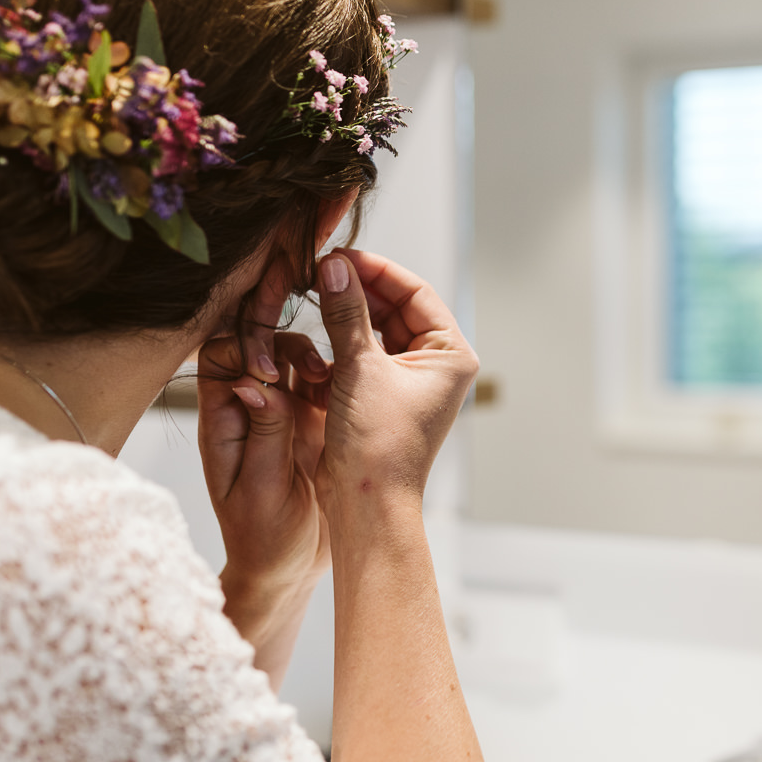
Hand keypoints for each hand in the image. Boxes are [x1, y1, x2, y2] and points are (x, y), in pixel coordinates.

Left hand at [197, 327, 335, 646]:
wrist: (289, 570)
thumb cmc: (263, 539)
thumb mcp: (262, 489)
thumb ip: (264, 434)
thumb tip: (255, 382)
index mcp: (224, 423)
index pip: (220, 358)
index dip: (244, 348)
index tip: (274, 371)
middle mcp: (251, 410)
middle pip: (258, 346)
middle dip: (284, 339)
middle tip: (315, 363)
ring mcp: (284, 414)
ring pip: (292, 358)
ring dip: (314, 357)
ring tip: (332, 377)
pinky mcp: (315, 423)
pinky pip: (323, 383)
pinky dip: (337, 377)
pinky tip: (350, 390)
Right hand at [313, 248, 478, 526]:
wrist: (366, 506)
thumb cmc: (378, 445)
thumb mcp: (359, 369)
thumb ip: (346, 313)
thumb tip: (334, 265)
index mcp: (450, 354)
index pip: (415, 292)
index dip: (376, 270)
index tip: (339, 255)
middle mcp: (435, 365)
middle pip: (394, 308)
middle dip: (357, 289)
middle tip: (319, 270)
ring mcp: (407, 380)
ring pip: (373, 330)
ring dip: (344, 315)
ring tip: (311, 292)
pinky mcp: (380, 395)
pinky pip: (360, 355)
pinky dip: (337, 342)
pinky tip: (312, 330)